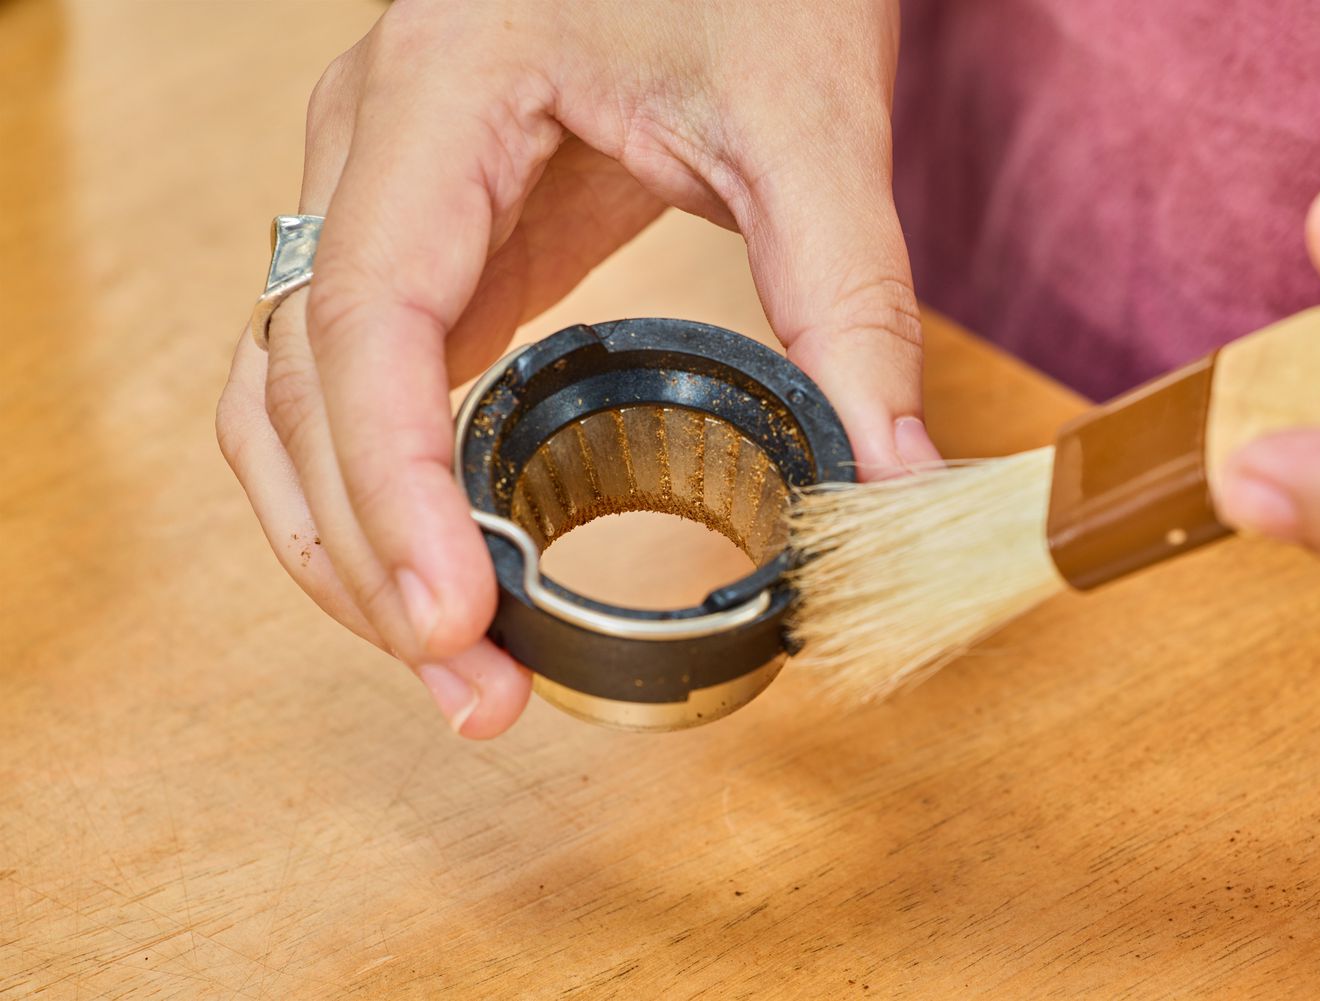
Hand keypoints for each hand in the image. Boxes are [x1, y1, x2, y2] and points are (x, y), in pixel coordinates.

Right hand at [215, 0, 940, 736]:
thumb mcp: (806, 114)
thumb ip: (851, 296)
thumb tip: (895, 483)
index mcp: (436, 100)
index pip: (363, 322)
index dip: (393, 489)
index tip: (453, 621)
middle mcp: (369, 153)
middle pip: (294, 388)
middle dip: (366, 558)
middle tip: (473, 691)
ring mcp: (381, 198)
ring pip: (284, 398)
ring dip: (346, 542)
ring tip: (452, 659)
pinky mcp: (430, 243)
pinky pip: (347, 383)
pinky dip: (375, 488)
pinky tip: (448, 565)